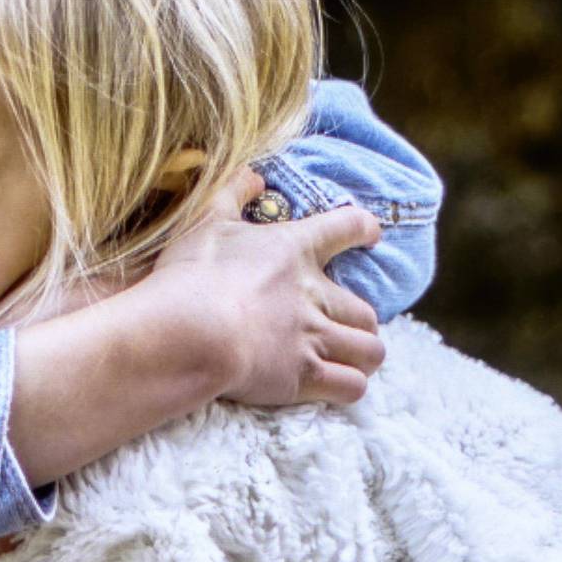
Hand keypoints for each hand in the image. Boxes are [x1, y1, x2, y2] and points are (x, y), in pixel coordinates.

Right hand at [135, 170, 384, 410]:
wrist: (190, 331)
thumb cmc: (194, 274)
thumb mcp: (206, 221)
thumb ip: (232, 193)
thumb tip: (253, 174)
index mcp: (294, 249)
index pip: (346, 227)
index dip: (363, 228)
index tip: (371, 233)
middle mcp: (314, 294)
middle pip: (366, 310)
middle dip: (360, 321)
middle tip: (344, 327)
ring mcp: (314, 337)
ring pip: (370, 351)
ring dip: (363, 356)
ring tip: (350, 359)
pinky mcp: (305, 376)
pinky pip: (352, 386)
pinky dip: (349, 386)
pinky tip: (337, 387)